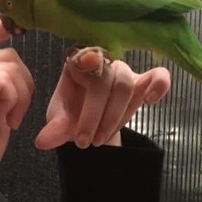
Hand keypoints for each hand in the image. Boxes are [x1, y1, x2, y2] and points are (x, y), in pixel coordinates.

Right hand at [0, 20, 33, 195]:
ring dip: (20, 96)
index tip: (21, 28)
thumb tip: (18, 68)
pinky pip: (5, 81)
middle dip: (24, 83)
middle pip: (9, 54)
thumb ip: (2, 86)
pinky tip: (4, 120)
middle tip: (16, 112)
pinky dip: (13, 101)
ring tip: (9, 119)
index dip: (5, 27)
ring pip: (10, 66)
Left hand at [34, 47, 169, 149]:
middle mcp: (102, 62)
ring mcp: (123, 72)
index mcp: (77, 64)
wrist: (89, 127)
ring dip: (115, 116)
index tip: (87, 63)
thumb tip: (42, 141)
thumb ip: (55, 128)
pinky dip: (160, 84)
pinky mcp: (143, 83)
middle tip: (85, 142)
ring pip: (125, 84)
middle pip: (106, 79)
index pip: (84, 59)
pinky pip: (158, 76)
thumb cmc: (72, 117)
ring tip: (101, 139)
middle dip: (97, 114)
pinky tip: (151, 101)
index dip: (89, 58)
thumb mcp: (61, 123)